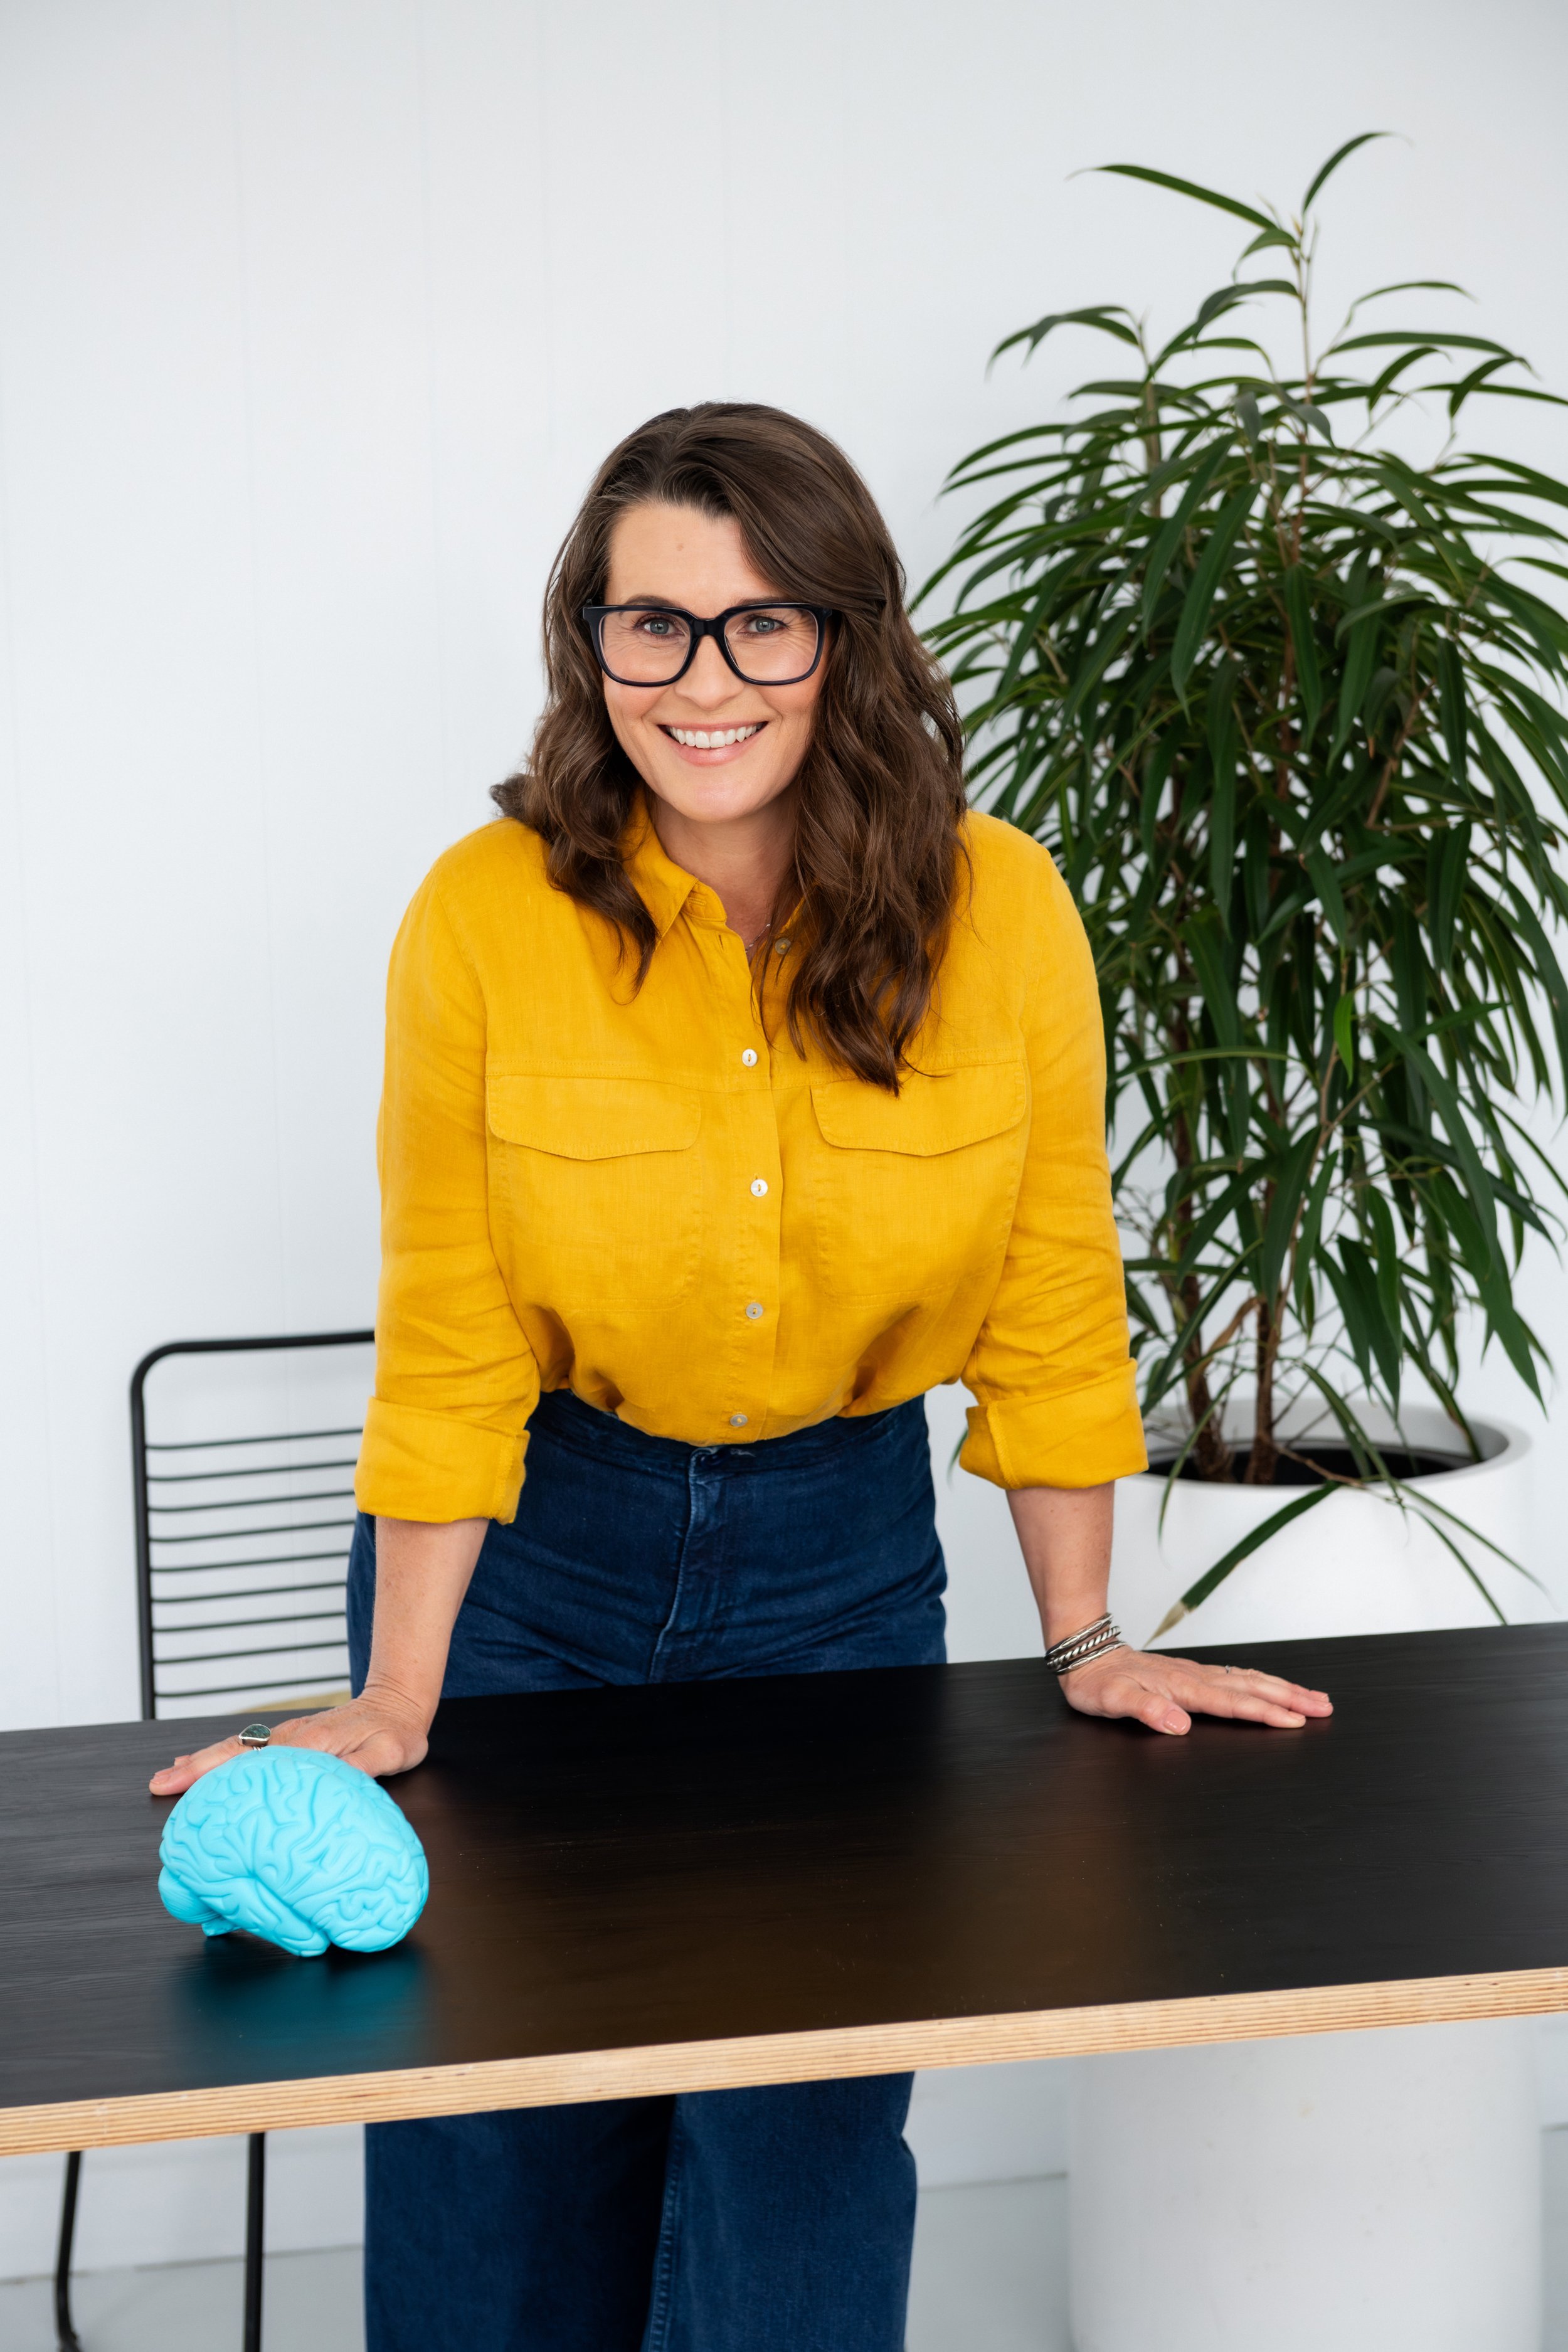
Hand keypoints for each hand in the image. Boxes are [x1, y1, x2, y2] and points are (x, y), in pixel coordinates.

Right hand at [149, 1687, 431, 1797]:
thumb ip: (362, 1765)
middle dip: (196, 1768)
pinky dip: (222, 1757)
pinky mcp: (292, 1737)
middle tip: (159, 1783)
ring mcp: (289, 1735)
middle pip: (235, 1751)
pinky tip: (204, 1766)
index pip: (256, 1760)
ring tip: (169, 1778)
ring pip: (238, 1748)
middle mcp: (292, 1736)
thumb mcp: (389, 1752)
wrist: (399, 1701)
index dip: (220, 1774)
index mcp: (309, 1744)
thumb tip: (335, 1779)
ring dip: (203, 1762)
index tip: (187, 1785)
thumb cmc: (396, 1731)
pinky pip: (250, 1748)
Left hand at [1061, 1646, 1331, 1735]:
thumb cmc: (1096, 1682)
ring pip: (1249, 1679)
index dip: (1264, 1712)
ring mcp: (1196, 1673)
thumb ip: (1145, 1710)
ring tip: (1314, 1697)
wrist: (1085, 1653)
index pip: (1232, 1703)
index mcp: (1181, 1688)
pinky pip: (1236, 1677)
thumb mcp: (1112, 1701)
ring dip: (1283, 1688)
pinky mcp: (1192, 1673)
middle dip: (1290, 1698)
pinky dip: (1261, 1681)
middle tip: (1324, 1708)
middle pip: (1251, 1687)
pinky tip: (1273, 1685)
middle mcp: (1195, 1678)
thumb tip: (1179, 1724)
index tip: (1295, 1721)